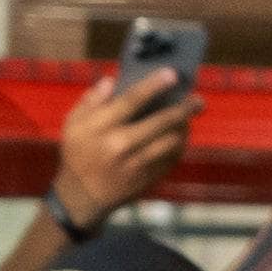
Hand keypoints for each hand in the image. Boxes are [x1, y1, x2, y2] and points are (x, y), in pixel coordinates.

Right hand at [52, 69, 198, 232]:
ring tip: (190, 115)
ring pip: (172, 141)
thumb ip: (91, 100)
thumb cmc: (78, 153)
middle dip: (184, 108)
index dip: (154, 85)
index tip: (173, 74)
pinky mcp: (148, 178)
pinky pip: (172, 158)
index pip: (131, 100)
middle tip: (197, 99)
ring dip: (185, 127)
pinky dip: (179, 145)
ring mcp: (137, 164)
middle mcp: (121, 145)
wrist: (83, 196)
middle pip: (161, 122)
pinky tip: (181, 135)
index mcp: (101, 127)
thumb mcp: (73, 124)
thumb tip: (111, 80)